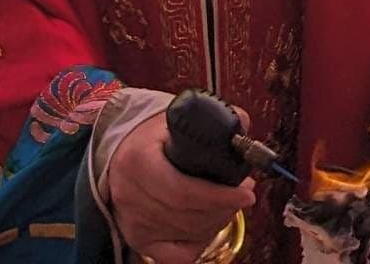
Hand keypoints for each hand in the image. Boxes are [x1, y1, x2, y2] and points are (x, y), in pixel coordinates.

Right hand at [110, 113, 255, 263]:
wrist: (123, 150)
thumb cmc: (156, 136)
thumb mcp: (180, 118)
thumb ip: (216, 120)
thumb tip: (242, 126)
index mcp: (138, 161)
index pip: (182, 191)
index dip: (220, 197)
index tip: (247, 194)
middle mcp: (130, 194)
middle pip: (188, 216)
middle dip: (225, 208)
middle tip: (243, 195)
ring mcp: (132, 220)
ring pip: (186, 234)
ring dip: (216, 222)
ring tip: (229, 204)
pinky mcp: (136, 237)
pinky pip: (173, 256)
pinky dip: (197, 244)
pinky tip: (208, 226)